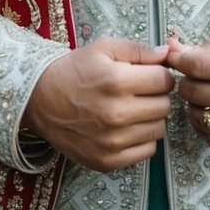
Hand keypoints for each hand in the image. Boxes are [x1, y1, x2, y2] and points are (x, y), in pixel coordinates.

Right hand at [21, 37, 174, 171]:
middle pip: (165, 106)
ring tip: (132, 109)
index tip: (150, 75)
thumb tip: (169, 53)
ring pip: (159, 129)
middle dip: (157, 96)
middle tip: (140, 92)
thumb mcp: (104, 48)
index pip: (165, 80)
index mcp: (117, 81)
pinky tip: (127, 127)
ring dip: (151, 118)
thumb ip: (139, 50)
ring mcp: (112, 141)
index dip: (161, 74)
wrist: (40, 100)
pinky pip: (147, 151)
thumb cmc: (74, 71)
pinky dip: (142, 139)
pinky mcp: (108, 161)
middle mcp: (116, 114)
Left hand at [169, 28, 209, 154]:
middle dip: (187, 80)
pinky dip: (206, 124)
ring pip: (197, 116)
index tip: (177, 58)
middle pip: (192, 92)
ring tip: (207, 94)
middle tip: (195, 75)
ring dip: (195, 104)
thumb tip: (174, 49)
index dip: (179, 60)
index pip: (194, 66)